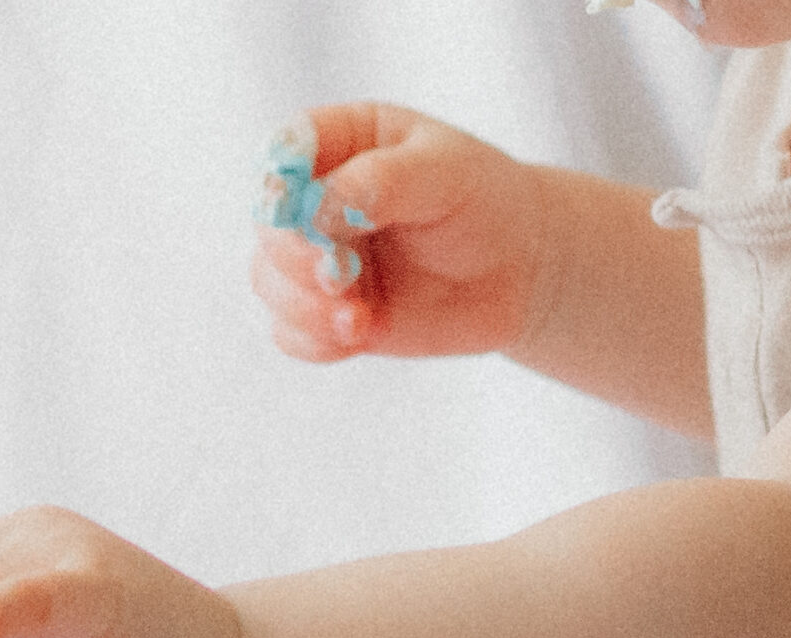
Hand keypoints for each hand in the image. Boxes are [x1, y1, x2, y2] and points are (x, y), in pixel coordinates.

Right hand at [253, 104, 551, 364]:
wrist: (521, 269)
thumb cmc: (484, 202)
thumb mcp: (446, 172)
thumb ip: (383, 181)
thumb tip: (321, 208)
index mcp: (342, 143)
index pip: (284, 151)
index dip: (277, 181)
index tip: (292, 208)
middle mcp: (317, 200)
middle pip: (269, 223)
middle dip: (293, 255)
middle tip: (335, 275)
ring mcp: (320, 258)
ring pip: (269, 282)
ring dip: (302, 305)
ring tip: (356, 321)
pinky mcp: (331, 312)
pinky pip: (292, 333)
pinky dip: (314, 341)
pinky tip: (357, 337)